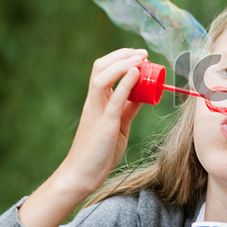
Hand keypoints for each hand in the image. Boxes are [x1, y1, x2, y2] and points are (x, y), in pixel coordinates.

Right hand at [17, 49, 147, 226]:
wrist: (82, 173)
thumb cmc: (100, 151)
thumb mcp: (119, 124)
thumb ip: (128, 107)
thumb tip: (144, 93)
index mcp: (96, 101)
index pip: (103, 70)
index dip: (120, 57)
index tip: (139, 54)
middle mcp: (93, 101)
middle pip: (100, 67)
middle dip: (122, 55)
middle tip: (143, 52)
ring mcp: (97, 111)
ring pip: (102, 77)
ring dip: (122, 63)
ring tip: (140, 58)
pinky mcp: (104, 123)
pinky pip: (114, 98)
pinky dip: (125, 83)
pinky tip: (135, 73)